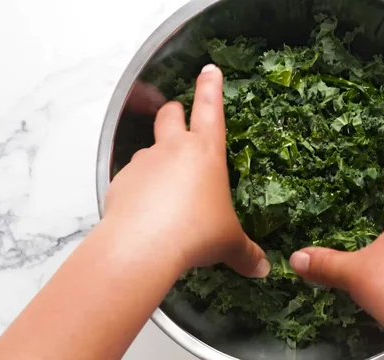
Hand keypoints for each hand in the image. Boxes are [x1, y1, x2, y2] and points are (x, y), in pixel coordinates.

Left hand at [104, 64, 269, 277]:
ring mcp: (144, 164)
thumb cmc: (196, 233)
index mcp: (205, 153)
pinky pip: (132, 179)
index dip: (210, 87)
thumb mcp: (228, 244)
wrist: (143, 247)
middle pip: (169, 115)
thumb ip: (246, 253)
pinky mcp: (121, 182)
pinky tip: (146, 212)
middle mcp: (173, 150)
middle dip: (174, 112)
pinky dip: (140, 188)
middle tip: (178, 117)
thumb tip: (262, 269)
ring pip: (149, 149)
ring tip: (166, 186)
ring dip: (157, 158)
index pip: (209, 108)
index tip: (208, 69)